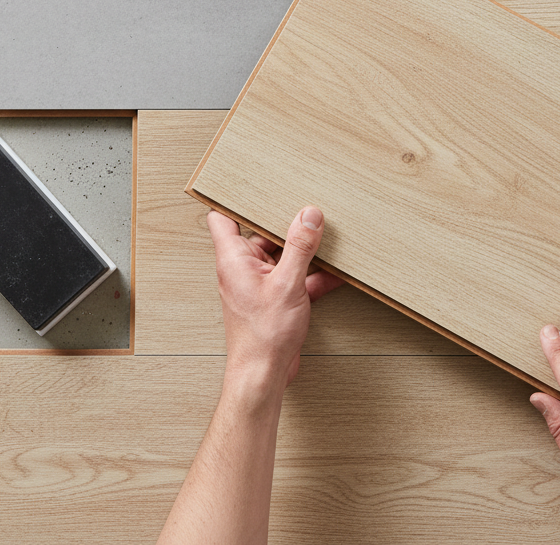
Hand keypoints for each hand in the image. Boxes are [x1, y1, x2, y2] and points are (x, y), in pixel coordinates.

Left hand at [207, 207, 342, 387]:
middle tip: (305, 205)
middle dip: (285, 223)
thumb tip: (309, 215)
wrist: (264, 376)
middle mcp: (243, 268)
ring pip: (283, 256)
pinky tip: (337, 271)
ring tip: (328, 234)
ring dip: (305, 251)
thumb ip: (300, 247)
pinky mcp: (276, 300)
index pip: (222, 219)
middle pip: (261, 233)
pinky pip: (296, 278)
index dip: (233, 200)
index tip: (252, 183)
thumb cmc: (262, 336)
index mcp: (234, 259)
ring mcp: (260, 284)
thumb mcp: (287, 284)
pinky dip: (314, 275)